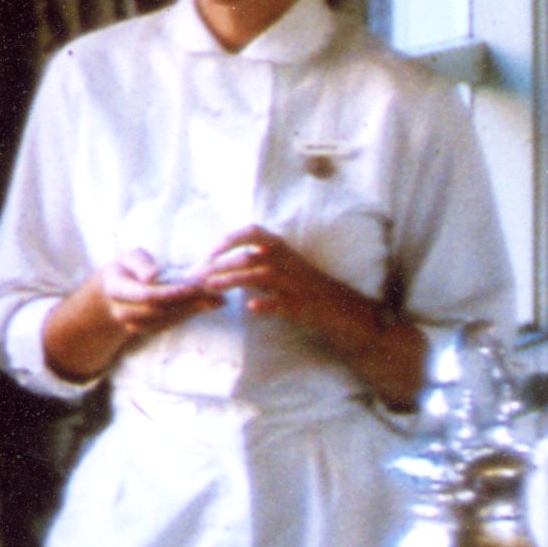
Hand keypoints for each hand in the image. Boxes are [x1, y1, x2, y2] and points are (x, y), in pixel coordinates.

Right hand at [96, 249, 223, 338]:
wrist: (114, 292)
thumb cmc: (127, 269)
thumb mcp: (129, 258)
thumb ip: (140, 263)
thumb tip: (153, 276)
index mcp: (117, 290)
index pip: (146, 295)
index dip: (171, 293)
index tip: (195, 286)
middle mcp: (123, 312)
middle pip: (160, 310)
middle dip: (189, 301)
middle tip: (214, 291)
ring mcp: (135, 324)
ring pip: (168, 320)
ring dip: (194, 310)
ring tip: (218, 298)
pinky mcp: (149, 329)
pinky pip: (171, 324)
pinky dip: (191, 314)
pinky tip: (210, 304)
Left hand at [191, 226, 375, 336]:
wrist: (350, 313)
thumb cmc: (312, 293)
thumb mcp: (286, 272)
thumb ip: (260, 265)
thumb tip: (226, 263)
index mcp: (285, 252)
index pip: (255, 233)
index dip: (230, 239)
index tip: (208, 253)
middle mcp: (291, 263)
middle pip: (251, 255)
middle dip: (221, 265)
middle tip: (197, 276)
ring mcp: (298, 285)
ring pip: (262, 275)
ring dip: (234, 279)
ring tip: (211, 287)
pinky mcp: (305, 307)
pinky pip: (285, 303)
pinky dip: (268, 304)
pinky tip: (252, 308)